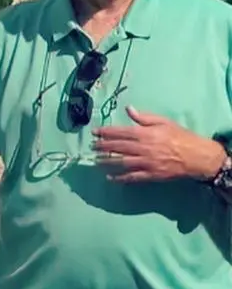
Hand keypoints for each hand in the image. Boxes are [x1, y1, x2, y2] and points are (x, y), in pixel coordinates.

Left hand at [94, 108, 225, 183]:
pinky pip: (132, 177)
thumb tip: (128, 109)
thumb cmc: (181, 136)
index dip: (105, 132)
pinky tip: (110, 178)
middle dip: (102, 147)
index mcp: (145, 133)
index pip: (120, 132)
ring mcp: (146, 163)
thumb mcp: (164, 122)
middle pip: (117, 147)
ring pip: (121, 162)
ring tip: (95, 161)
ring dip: (106, 162)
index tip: (94, 133)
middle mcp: (143, 148)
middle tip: (91, 147)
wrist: (197, 156)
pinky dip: (120, 178)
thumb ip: (144, 117)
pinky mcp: (151, 175)